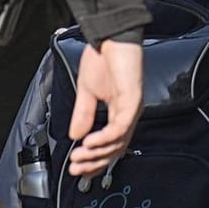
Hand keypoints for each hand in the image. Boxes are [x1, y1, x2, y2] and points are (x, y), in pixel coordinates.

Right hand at [67, 40, 141, 176]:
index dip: (96, 161)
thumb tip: (76, 136)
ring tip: (78, 158)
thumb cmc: (102, 57)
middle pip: (116, 150)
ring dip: (96, 153)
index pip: (112, 145)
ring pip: (118, 142)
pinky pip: (119, 127)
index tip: (79, 171)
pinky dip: (103, 138)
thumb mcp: (86, 91)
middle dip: (94, 163)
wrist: (109, 36)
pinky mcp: (132, 100)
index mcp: (119, 112)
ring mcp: (132, 108)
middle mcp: (128, 113)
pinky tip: (88, 142)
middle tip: (76, 170)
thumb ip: (83, 114)